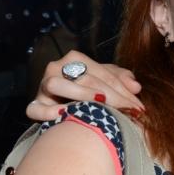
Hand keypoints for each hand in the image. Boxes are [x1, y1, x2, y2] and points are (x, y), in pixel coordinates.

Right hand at [26, 50, 143, 120]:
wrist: (67, 108)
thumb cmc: (92, 91)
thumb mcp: (109, 81)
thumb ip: (122, 79)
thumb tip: (136, 87)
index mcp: (75, 58)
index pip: (103, 73)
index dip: (124, 91)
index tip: (139, 107)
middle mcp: (57, 68)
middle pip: (85, 79)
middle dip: (112, 96)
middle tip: (130, 112)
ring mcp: (43, 86)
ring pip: (57, 84)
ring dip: (80, 94)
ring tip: (101, 105)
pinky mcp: (34, 105)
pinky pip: (35, 108)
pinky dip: (47, 112)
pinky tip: (65, 115)